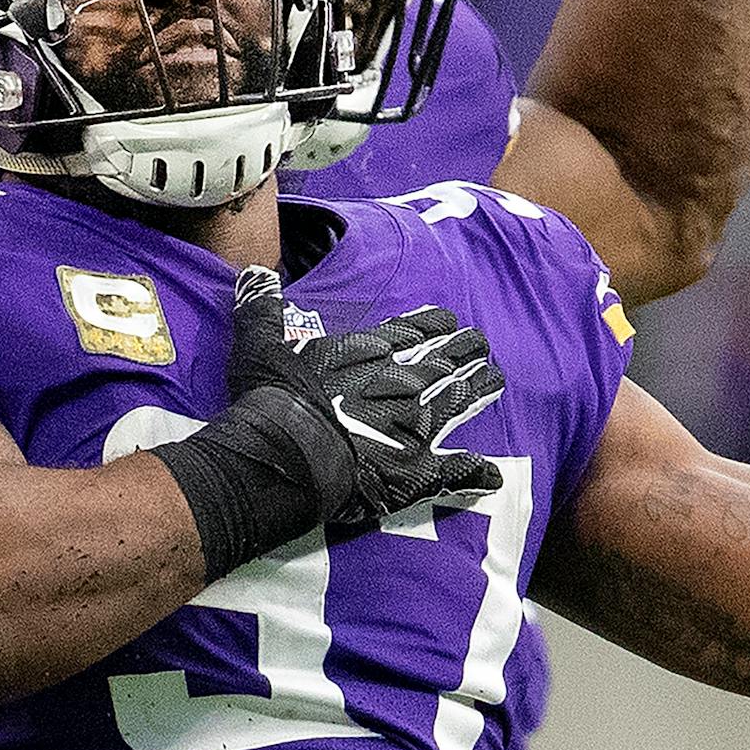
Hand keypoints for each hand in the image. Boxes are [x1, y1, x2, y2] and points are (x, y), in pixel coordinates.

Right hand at [229, 265, 503, 521]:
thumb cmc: (272, 397)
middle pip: (444, 360)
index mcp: (371, 351)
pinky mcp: (417, 470)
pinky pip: (455, 472)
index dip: (434, 326)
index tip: (449, 322)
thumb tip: (253, 273)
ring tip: (496, 380)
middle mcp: (403, 381)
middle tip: (481, 346)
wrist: (287, 450)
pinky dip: (474, 474)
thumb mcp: (259, 342)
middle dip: (464, 352)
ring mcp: (415, 425)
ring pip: (459, 400)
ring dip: (479, 389)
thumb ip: (262, 307)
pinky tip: (491, 476)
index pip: (413, 330)